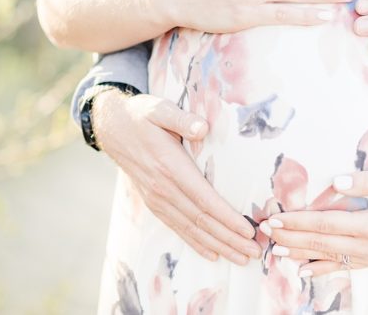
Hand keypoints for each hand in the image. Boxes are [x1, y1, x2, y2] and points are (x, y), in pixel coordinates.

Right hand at [92, 90, 261, 264]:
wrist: (113, 127)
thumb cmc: (143, 115)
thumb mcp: (161, 109)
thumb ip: (182, 119)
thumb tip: (202, 127)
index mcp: (170, 166)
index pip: (204, 199)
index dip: (227, 217)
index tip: (247, 230)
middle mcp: (163, 188)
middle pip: (201, 220)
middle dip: (229, 239)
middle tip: (254, 251)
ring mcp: (157, 199)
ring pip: (191, 229)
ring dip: (218, 246)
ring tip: (242, 258)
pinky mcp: (154, 203)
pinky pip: (177, 228)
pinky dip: (196, 243)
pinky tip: (213, 254)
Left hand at [259, 170, 367, 276]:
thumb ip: (367, 181)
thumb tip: (335, 181)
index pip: (325, 224)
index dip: (297, 222)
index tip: (274, 219)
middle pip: (322, 242)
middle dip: (290, 238)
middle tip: (263, 233)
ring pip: (330, 257)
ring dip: (300, 254)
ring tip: (274, 252)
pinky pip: (345, 267)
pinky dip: (323, 268)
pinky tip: (305, 270)